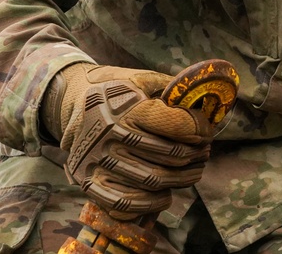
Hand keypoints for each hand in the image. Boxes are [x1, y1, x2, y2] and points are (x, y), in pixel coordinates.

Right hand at [41, 63, 214, 218]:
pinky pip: (125, 202)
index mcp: (126, 106)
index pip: (176, 124)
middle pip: (169, 156)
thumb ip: (174, 91)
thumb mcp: (143, 79)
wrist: (73, 102)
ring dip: (182, 179)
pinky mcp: (87, 181)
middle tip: (204, 152)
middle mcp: (109, 134)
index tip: (207, 131)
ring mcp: (96, 160)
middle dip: (196, 155)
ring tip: (194, 171)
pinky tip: (166, 194)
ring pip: (153, 181)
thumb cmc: (118, 90)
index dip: (200, 129)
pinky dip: (152, 203)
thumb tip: (209, 105)